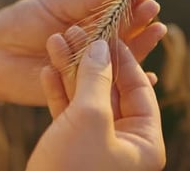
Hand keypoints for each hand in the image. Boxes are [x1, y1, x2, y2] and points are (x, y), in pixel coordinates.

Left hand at [0, 0, 165, 109]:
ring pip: (120, 56)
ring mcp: (87, 65)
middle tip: (154, 9)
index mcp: (84, 19)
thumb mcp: (54, 5)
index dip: (129, 1)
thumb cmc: (19, 24)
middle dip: (139, 20)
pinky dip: (129, 81)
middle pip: (122, 32)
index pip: (113, 9)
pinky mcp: (81, 88)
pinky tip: (150, 74)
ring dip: (141, 45)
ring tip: (157, 30)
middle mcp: (89, 42)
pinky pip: (109, 84)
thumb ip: (86, 0)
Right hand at [26, 38, 165, 170]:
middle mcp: (123, 144)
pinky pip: (67, 115)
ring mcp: (95, 146)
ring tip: (56, 43)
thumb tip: (101, 45)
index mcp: (144, 142)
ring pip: (85, 99)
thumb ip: (96, 78)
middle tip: (77, 32)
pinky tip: (45, 71)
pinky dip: (57, 93)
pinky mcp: (70, 149)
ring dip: (70, 72)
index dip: (124, 59)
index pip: (139, 90)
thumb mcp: (89, 117)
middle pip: (110, 91)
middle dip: (92, 61)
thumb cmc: (72, 168)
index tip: (108, 34)